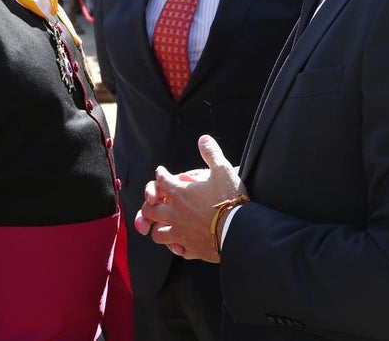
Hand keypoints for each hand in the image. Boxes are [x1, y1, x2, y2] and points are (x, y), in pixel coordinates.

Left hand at [135, 135, 243, 262]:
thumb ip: (211, 153)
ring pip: (157, 233)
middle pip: (150, 209)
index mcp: (180, 194)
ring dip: (158, 228)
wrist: (239, 229)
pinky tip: (179, 244)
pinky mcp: (190, 249)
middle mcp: (175, 214)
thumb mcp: (222, 170)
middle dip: (150, 204)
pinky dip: (175, 246)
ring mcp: (180, 233)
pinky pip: (175, 249)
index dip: (160, 174)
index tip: (161, 172)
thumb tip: (203, 139)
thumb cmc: (230, 199)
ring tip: (163, 224)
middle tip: (155, 201)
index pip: (161, 180)